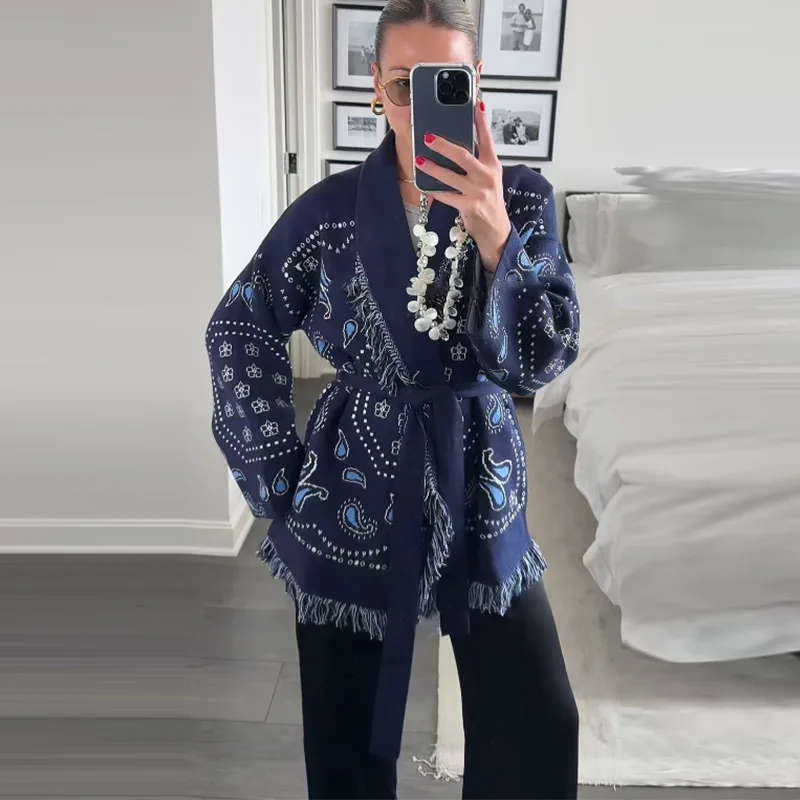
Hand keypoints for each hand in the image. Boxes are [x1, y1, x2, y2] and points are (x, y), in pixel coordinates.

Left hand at [415, 101, 511, 271]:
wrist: (496, 229)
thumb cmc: (489, 200)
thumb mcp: (488, 178)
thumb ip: (476, 162)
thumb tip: (455, 147)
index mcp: (493, 165)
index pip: (487, 139)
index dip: (482, 121)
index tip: (478, 103)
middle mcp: (487, 176)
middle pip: (464, 155)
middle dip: (444, 145)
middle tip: (428, 137)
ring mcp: (478, 192)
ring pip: (451, 176)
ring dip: (433, 168)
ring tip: (420, 160)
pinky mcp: (469, 206)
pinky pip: (447, 195)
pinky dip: (435, 190)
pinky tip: (425, 184)